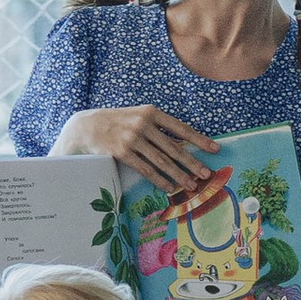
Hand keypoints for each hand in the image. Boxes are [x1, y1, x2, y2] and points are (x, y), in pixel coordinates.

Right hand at [57, 105, 217, 194]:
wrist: (85, 126)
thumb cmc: (116, 122)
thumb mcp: (137, 116)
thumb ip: (157, 126)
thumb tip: (182, 144)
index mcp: (151, 112)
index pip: (180, 128)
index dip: (199, 140)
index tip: (215, 150)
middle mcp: (143, 124)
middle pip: (174, 147)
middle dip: (192, 162)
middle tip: (206, 174)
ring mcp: (132, 138)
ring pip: (161, 160)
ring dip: (178, 175)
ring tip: (190, 185)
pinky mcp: (122, 152)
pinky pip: (145, 169)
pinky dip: (159, 180)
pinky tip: (169, 187)